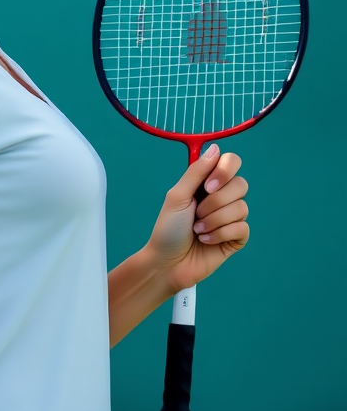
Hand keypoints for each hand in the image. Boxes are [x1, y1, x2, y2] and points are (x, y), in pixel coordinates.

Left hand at [144, 145, 249, 293]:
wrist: (168, 262)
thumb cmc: (168, 228)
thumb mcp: (177, 196)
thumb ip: (196, 172)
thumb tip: (215, 148)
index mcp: (206, 183)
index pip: (231, 162)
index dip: (224, 171)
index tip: (207, 186)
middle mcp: (222, 197)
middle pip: (241, 184)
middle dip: (216, 202)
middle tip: (197, 213)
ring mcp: (231, 217)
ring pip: (242, 207)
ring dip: (214, 220)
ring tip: (198, 230)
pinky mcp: (237, 238)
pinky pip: (242, 228)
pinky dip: (220, 234)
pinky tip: (206, 241)